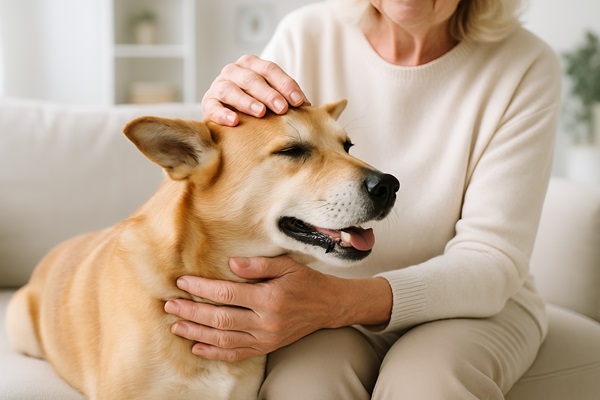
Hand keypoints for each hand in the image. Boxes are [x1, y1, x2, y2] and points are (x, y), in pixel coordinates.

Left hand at [164, 256, 391, 361]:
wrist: (329, 306)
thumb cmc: (307, 282)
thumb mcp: (287, 265)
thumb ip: (258, 264)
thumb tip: (230, 265)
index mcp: (270, 298)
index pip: (227, 294)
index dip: (202, 288)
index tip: (182, 282)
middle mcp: (266, 322)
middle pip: (220, 319)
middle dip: (192, 313)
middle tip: (170, 306)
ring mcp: (266, 338)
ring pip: (224, 340)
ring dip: (198, 334)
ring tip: (177, 326)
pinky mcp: (267, 347)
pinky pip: (237, 354)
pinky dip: (215, 353)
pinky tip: (198, 347)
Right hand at [202, 54, 309, 125]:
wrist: (226, 114)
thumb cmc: (256, 103)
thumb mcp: (271, 97)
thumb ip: (287, 99)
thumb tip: (310, 108)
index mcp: (252, 65)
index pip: (270, 70)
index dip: (285, 84)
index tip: (299, 101)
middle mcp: (233, 71)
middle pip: (252, 78)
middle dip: (269, 93)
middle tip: (282, 108)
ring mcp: (219, 85)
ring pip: (231, 89)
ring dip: (247, 101)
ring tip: (260, 112)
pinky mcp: (209, 102)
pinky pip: (213, 107)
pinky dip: (223, 114)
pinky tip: (234, 121)